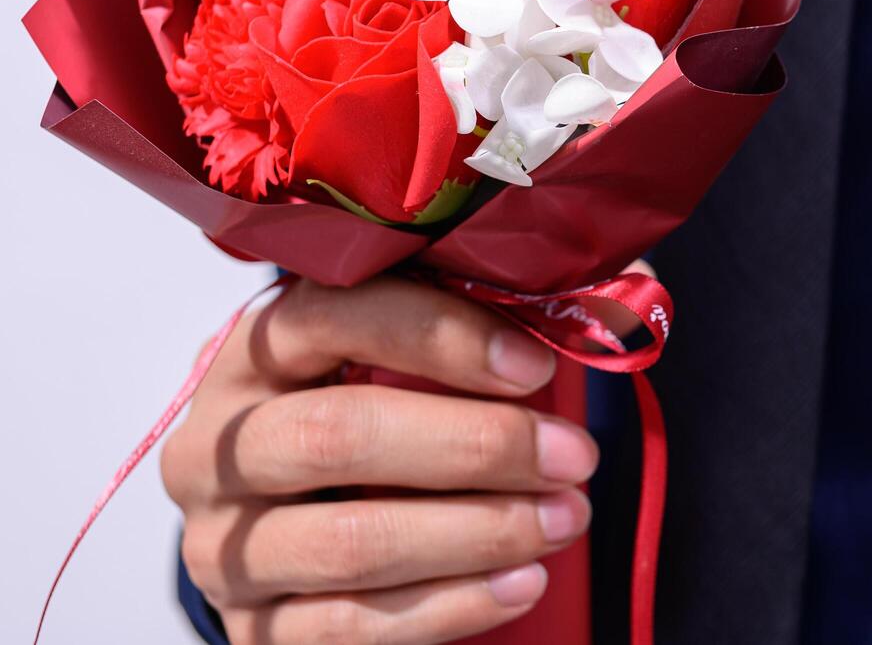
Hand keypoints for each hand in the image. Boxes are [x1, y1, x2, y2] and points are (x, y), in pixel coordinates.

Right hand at [161, 276, 598, 644]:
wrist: (293, 515)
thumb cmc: (364, 412)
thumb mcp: (397, 356)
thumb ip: (470, 325)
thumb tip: (591, 319)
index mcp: (256, 351)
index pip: (334, 318)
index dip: (440, 338)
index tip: (535, 365)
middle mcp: (220, 445)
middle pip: (336, 436)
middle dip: (474, 446)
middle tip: (571, 455)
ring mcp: (225, 544)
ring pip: (349, 543)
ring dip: (477, 532)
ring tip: (563, 518)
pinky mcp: (254, 626)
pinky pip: (353, 626)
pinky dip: (451, 606)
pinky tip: (523, 581)